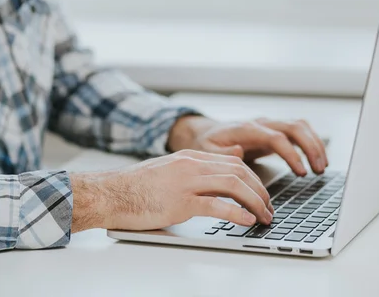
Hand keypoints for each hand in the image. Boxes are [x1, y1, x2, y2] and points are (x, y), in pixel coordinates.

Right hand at [70, 150, 273, 232]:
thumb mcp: (168, 171)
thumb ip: (191, 173)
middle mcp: (192, 165)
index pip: (233, 162)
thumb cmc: (135, 187)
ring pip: (233, 185)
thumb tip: (213, 186)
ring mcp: (186, 182)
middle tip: (269, 207)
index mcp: (190, 157)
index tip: (262, 193)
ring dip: (254, 201)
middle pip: (238, 171)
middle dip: (260, 189)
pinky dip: (236, 212)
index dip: (253, 178)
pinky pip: (216, 205)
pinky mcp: (179, 202)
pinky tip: (246, 221)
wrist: (109, 192)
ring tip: (264, 216)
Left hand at [168, 116, 327, 175]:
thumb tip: (238, 152)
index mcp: (246, 129)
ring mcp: (269, 126)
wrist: (205, 133)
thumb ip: (222, 154)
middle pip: (293, 127)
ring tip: (322, 167)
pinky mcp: (274, 132)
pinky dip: (311, 143)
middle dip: (310, 147)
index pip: (276, 137)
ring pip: (299, 126)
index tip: (301, 172)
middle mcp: (261, 123)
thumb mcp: (207, 151)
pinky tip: (317, 160)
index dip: (291, 154)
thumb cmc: (207, 144)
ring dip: (314, 144)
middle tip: (319, 170)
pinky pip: (298, 132)